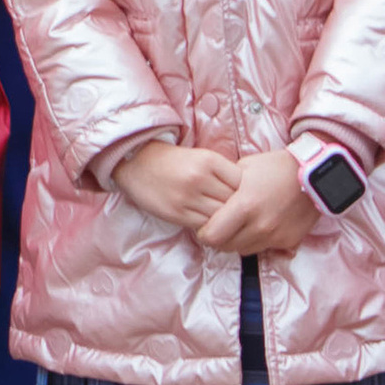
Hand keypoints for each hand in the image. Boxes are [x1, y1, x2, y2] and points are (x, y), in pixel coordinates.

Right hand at [112, 140, 239, 234]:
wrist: (137, 163)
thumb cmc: (174, 161)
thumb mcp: (201, 157)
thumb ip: (223, 173)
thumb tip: (247, 196)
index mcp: (209, 160)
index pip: (242, 183)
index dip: (244, 192)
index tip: (240, 195)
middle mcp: (199, 177)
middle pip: (233, 202)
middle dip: (236, 208)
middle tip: (234, 211)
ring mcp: (187, 197)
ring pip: (221, 217)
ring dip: (224, 220)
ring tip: (223, 219)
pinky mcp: (177, 213)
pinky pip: (205, 226)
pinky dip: (210, 227)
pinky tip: (208, 223)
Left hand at [197, 147, 318, 257]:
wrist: (313, 174)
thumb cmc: (273, 167)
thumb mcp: (241, 170)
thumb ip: (223, 190)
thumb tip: (207, 202)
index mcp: (244, 206)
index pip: (212, 236)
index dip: (204, 232)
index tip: (204, 225)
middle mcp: (260, 226)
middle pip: (226, 247)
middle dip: (219, 239)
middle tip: (219, 227)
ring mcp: (276, 236)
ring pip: (244, 250)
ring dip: (237, 241)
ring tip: (238, 226)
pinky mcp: (289, 241)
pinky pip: (265, 249)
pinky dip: (257, 241)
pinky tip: (257, 227)